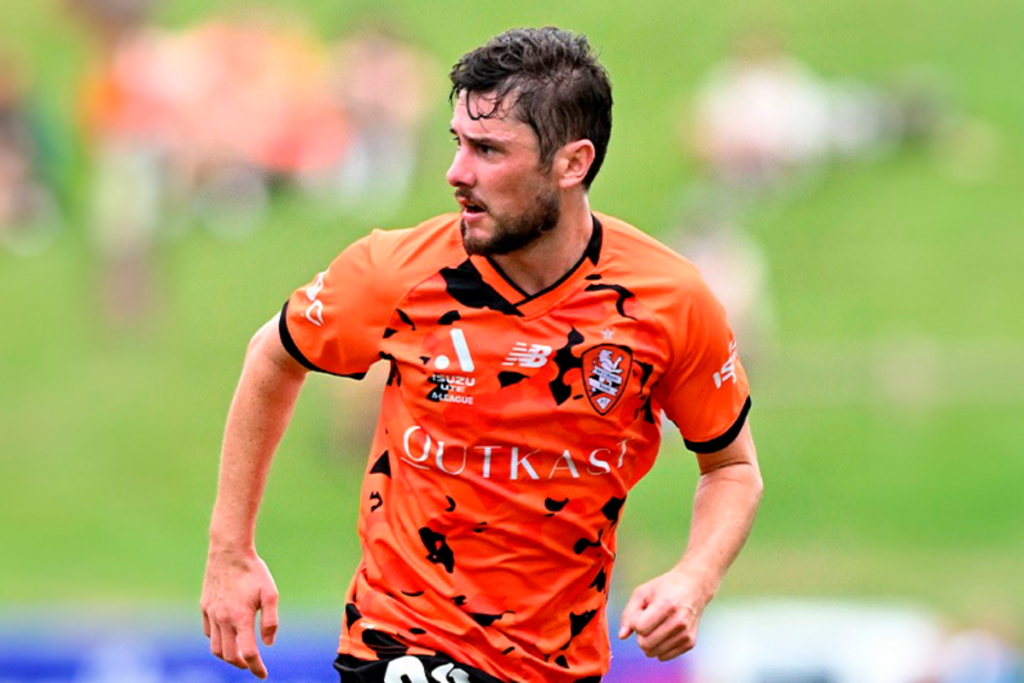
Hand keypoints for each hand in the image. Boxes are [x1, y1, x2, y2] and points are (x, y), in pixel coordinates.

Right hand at [201, 548, 278, 678]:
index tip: (263, 675)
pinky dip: (218, 641)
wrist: (229, 552)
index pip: (248, 653)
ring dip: (228, 656)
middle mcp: (224, 619)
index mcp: (241, 618)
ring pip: (216, 647)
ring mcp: (212, 614)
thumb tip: (268, 643)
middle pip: (229, 655)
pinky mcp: (205, 608)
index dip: (256, 667)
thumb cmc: (253, 572)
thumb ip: (270, 621)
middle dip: (242, 664)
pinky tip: (227, 637)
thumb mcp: (270, 593)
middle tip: (252, 665)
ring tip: (239, 655)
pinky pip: (209, 633)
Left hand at [618, 567, 708, 660]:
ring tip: (657, 626)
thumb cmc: (664, 588)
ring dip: (649, 642)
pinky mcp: (690, 643)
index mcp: (666, 605)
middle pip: (645, 644)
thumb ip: (628, 614)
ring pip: (654, 653)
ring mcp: (685, 634)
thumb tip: (622, 636)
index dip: (635, 622)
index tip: (641, 613)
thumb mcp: (642, 592)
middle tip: (648, 621)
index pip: (640, 628)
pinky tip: (664, 633)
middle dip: (640, 635)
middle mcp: (678, 621)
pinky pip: (664, 656)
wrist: (694, 587)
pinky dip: (659, 647)